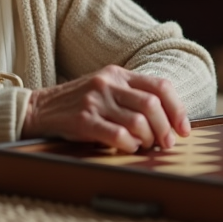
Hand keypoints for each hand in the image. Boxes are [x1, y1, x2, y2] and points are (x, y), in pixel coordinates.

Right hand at [21, 66, 190, 152]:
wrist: (39, 109)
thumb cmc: (79, 103)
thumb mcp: (106, 89)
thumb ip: (132, 96)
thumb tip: (169, 121)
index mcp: (119, 73)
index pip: (160, 86)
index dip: (177, 109)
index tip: (183, 128)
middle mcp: (108, 83)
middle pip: (152, 105)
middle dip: (165, 128)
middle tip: (167, 143)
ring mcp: (95, 100)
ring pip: (138, 122)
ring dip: (148, 139)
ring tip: (146, 146)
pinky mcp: (83, 120)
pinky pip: (117, 135)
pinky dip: (129, 145)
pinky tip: (129, 148)